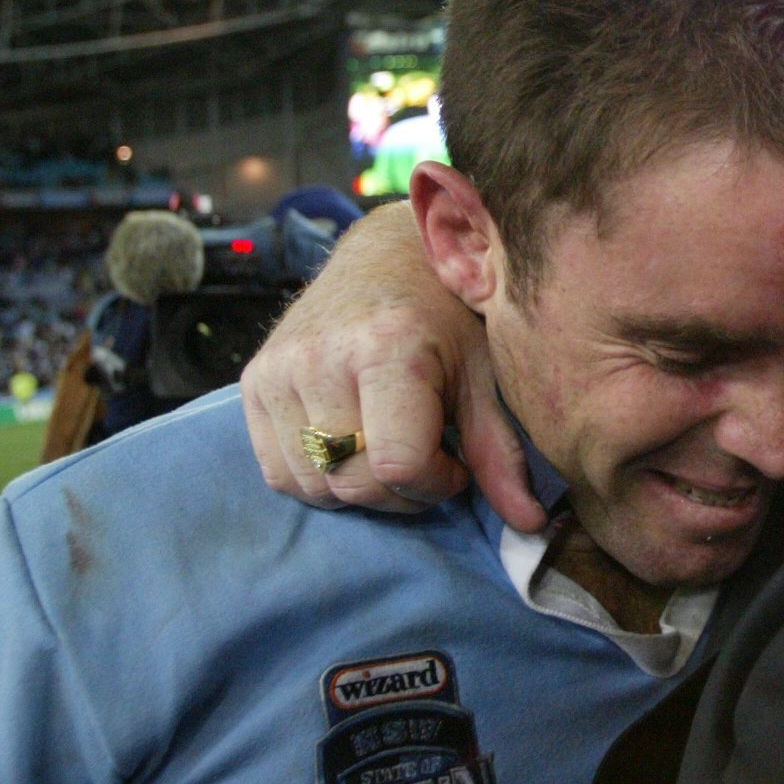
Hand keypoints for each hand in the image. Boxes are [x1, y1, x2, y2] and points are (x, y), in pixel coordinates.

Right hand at [240, 203, 546, 527]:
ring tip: (390, 446)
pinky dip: (319, 478)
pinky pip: (280, 474)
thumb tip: (530, 525)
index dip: (435, 482)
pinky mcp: (253, 382)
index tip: (454, 459)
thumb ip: (500, 453)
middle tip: (427, 456)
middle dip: (402, 491)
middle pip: (355, 484)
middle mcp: (321, 358)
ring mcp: (279, 370)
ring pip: (316, 487)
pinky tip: (352, 445)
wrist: (386, 259)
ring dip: (360, 488)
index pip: (397, 465)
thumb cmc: (447, 317)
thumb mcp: (485, 375)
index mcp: (386, 348)